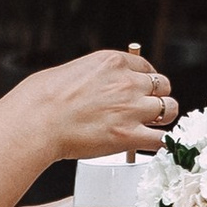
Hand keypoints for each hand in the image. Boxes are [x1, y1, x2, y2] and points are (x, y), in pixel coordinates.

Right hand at [17, 43, 178, 162]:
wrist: (37, 121)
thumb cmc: (44, 98)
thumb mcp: (75, 70)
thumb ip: (97, 76)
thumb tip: (101, 86)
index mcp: (113, 62)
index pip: (147, 67)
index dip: (147, 81)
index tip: (144, 90)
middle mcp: (127, 82)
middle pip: (163, 86)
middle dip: (157, 97)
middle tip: (149, 109)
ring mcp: (131, 109)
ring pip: (169, 109)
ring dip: (163, 118)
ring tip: (153, 126)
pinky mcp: (129, 136)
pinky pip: (162, 139)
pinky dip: (162, 143)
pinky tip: (157, 144)